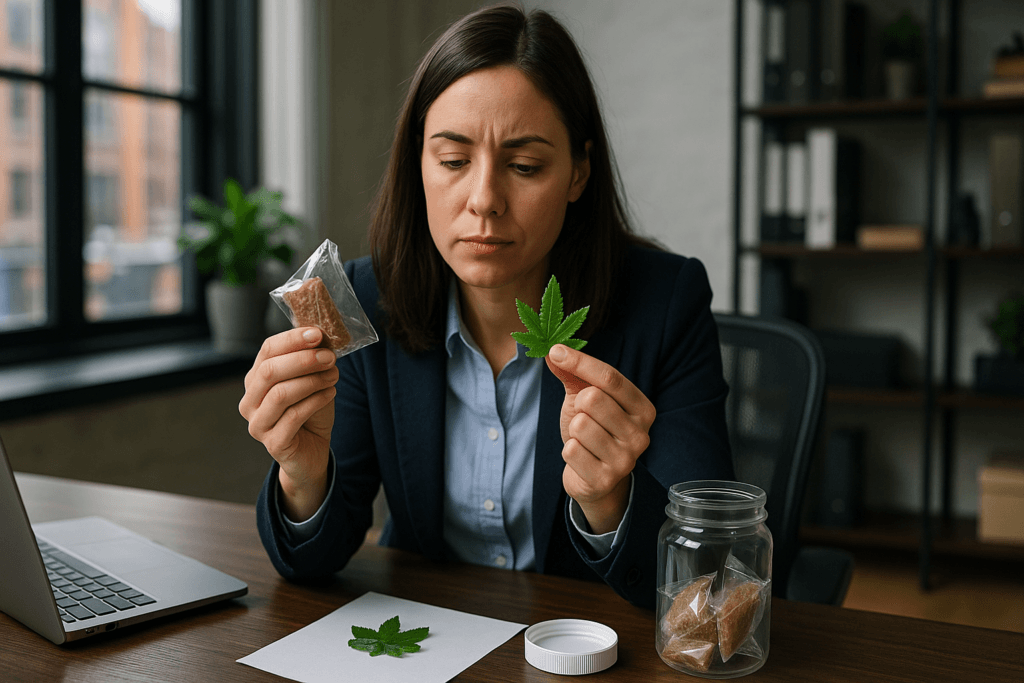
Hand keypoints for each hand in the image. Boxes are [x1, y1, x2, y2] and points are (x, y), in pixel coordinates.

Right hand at [238, 327, 338, 519]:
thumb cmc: (310, 412)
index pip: (267, 351)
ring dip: (312, 380)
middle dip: (303, 360)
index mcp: (255, 380)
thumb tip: (321, 334)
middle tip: (329, 357)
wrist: (311, 451)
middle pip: (270, 371)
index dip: (292, 339)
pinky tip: (331, 393)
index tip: (317, 334)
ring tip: (334, 375)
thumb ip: (312, 359)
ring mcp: (257, 424)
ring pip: (281, 394)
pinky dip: (316, 401)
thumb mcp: (312, 380)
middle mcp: (249, 401)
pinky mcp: (273, 443)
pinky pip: (293, 417)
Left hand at [545, 344, 655, 533]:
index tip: (555, 351)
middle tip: (584, 419)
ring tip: (584, 441)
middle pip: (593, 399)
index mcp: (643, 409)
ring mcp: (625, 460)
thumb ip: (573, 374)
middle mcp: (641, 434)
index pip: (610, 377)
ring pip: (580, 425)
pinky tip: (582, 458)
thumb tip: (553, 351)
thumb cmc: (594, 431)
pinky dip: (569, 451)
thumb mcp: (586, 399)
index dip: (580, 362)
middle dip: (578, 406)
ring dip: (573, 432)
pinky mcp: (605, 480)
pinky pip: (571, 451)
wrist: (594, 478)